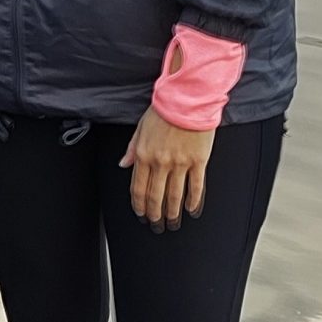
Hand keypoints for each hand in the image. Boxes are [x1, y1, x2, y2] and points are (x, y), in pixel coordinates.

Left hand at [122, 108, 214, 231]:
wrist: (187, 99)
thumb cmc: (164, 110)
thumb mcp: (140, 128)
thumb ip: (132, 149)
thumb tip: (123, 165)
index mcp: (143, 155)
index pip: (138, 187)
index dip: (139, 204)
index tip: (141, 213)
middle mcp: (160, 162)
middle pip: (155, 196)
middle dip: (154, 213)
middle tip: (156, 223)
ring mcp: (180, 163)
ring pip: (174, 195)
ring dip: (172, 211)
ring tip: (172, 222)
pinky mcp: (198, 160)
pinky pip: (196, 186)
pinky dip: (194, 200)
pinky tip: (191, 209)